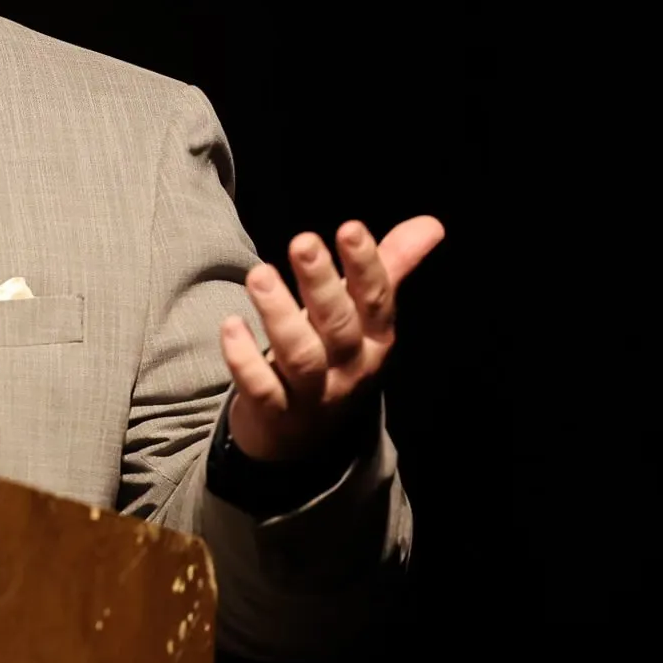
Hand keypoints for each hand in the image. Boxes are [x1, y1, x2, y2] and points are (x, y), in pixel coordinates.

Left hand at [219, 216, 443, 461]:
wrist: (305, 438)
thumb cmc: (335, 357)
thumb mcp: (365, 318)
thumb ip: (391, 268)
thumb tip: (431, 224)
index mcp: (375, 340)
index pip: (377, 301)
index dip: (366, 266)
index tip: (351, 228)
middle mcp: (350, 367)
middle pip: (338, 325)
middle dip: (321, 283)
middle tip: (302, 242)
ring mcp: (314, 393)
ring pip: (301, 355)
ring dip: (279, 314)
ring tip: (259, 274)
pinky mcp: (275, 412)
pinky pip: (262, 388)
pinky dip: (244, 359)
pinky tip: (230, 325)